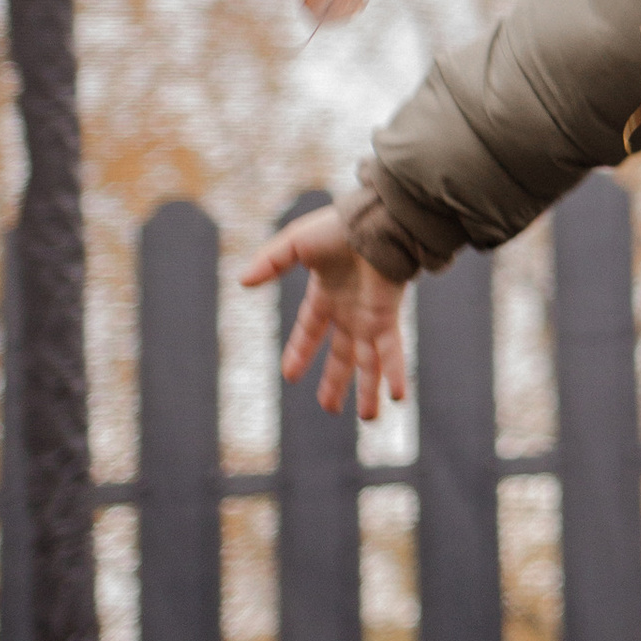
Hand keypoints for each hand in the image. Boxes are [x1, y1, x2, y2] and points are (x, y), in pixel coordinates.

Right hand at [239, 202, 409, 418]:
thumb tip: (243, 282)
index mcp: (327, 293)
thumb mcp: (295, 244)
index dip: (300, 351)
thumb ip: (270, 261)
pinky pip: (392, 352)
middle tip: (329, 408)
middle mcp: (351, 310)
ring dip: (368, 389)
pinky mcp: (388, 318)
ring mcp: (371, 317)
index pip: (310, 329)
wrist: (376, 221)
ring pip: (368, 362)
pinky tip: (397, 397)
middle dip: (335, 381)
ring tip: (368, 418)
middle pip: (342, 354)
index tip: (289, 374)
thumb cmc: (338, 228)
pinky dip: (395, 374)